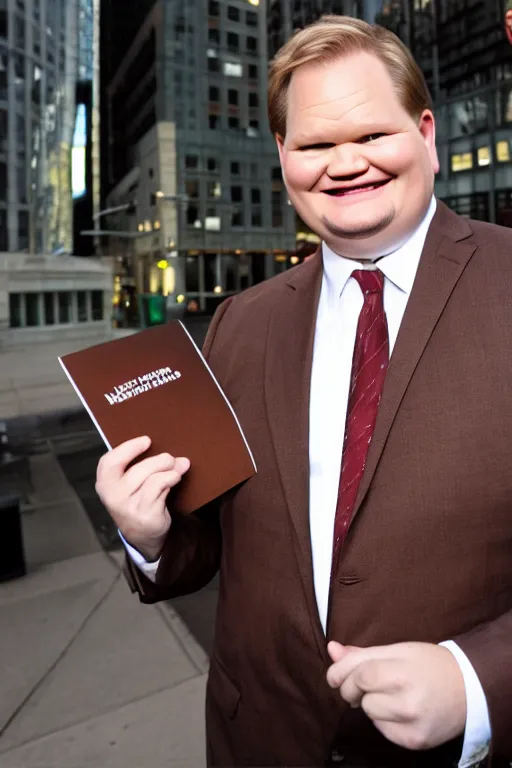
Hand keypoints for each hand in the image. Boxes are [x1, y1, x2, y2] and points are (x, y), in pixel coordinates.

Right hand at [95, 436, 189, 560]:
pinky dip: (170, 479)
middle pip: (136, 470)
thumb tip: (176, 456)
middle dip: (157, 460)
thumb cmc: (136, 500)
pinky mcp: (145, 514)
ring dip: (167, 469)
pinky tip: (175, 478)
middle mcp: (113, 496)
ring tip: (176, 467)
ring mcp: (129, 507)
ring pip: (151, 479)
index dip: (128, 448)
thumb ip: (143, 465)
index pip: (109, 462)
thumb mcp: (130, 483)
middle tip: (169, 458)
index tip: (146, 440)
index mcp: (104, 484)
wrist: (141, 534)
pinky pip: (160, 489)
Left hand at [326, 641, 465, 751]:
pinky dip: (385, 719)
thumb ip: (362, 653)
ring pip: (369, 713)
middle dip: (355, 688)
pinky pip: (382, 730)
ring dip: (372, 703)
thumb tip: (332, 649)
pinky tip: (401, 710)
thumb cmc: (430, 664)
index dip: (343, 673)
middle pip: (360, 696)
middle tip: (367, 682)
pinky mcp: (414, 741)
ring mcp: (411, 723)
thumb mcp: (398, 650)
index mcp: (403, 670)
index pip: (360, 675)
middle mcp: (407, 700)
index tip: (336, 674)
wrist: (470, 688)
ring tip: (393, 693)